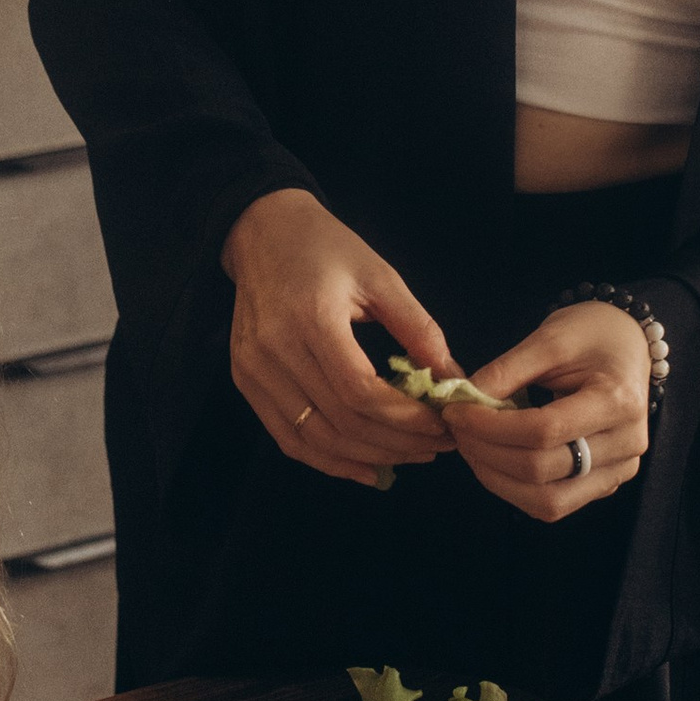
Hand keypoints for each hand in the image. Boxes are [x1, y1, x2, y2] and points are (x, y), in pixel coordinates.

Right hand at [221, 189, 457, 487]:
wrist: (263, 233)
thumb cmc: (327, 249)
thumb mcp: (381, 277)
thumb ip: (418, 329)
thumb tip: (453, 380)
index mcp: (311, 318)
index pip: (359, 392)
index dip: (405, 419)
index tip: (443, 425)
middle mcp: (275, 350)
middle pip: (340, 422)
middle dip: (396, 443)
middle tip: (438, 445)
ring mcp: (253, 370)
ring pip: (315, 439)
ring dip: (368, 457)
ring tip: (411, 456)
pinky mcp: (245, 381)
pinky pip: (289, 437)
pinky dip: (329, 461)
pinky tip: (366, 468)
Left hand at [438, 301, 653, 523]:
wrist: (627, 345)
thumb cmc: (591, 334)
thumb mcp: (549, 338)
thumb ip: (506, 371)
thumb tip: (462, 400)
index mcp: (617, 400)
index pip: (544, 430)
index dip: (491, 426)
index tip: (456, 411)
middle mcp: (627, 443)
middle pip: (542, 470)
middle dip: (487, 453)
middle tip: (458, 430)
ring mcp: (619, 469)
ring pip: (547, 501)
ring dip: (497, 480)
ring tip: (472, 448)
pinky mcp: (605, 483)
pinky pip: (553, 503)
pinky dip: (516, 489)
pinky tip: (496, 462)